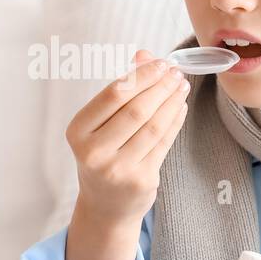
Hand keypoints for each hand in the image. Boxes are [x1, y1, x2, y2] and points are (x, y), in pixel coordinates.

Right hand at [66, 49, 190, 227]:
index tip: (161, 63)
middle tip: (176, 73)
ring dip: (172, 102)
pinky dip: (175, 122)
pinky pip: (164, 143)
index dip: (141, 76)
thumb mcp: (100, 124)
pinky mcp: (141, 180)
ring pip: (153, 127)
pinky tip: (180, 106)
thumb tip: (144, 54)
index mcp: (78, 132)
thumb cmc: (103, 155)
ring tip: (182, 87)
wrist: (106, 205)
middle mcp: (94, 152)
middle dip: (160, 87)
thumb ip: (121, 89)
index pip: (113, 95)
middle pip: (136, 110)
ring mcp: (118, 169)